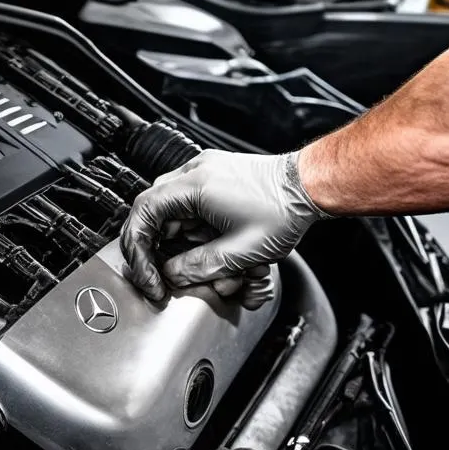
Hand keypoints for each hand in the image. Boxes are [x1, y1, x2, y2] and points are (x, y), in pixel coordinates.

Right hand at [120, 149, 328, 301]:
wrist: (310, 186)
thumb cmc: (284, 209)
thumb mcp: (240, 251)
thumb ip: (199, 267)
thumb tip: (172, 275)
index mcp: (193, 185)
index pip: (143, 215)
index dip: (138, 251)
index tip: (149, 276)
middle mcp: (193, 173)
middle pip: (152, 214)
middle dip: (155, 250)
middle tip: (162, 276)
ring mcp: (203, 173)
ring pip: (170, 213)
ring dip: (177, 243)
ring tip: (198, 264)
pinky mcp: (213, 180)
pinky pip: (186, 207)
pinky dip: (189, 231)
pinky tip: (207, 247)